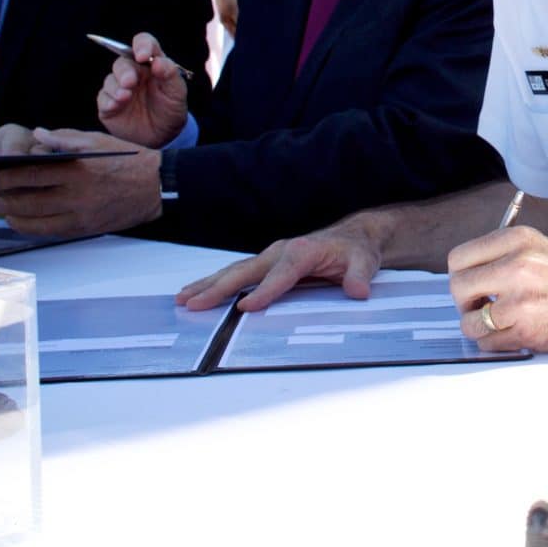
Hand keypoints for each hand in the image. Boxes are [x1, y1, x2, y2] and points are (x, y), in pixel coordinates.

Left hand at [0, 128, 160, 238]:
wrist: (156, 187)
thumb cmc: (126, 160)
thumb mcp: (97, 140)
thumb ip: (64, 138)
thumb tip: (37, 135)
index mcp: (78, 169)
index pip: (32, 175)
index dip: (7, 177)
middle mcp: (77, 194)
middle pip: (29, 200)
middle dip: (4, 198)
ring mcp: (81, 214)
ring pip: (36, 220)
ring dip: (14, 214)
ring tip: (4, 207)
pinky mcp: (85, 228)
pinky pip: (49, 231)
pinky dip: (30, 227)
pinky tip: (21, 221)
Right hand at [96, 31, 188, 144]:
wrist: (164, 135)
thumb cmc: (171, 108)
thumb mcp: (177, 93)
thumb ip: (170, 75)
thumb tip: (158, 62)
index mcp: (151, 63)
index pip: (144, 43)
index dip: (142, 45)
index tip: (142, 55)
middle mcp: (133, 72)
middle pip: (122, 62)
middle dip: (125, 71)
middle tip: (130, 82)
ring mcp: (119, 87)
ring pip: (110, 79)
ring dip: (116, 87)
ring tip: (125, 97)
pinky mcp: (109, 104)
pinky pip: (103, 98)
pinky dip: (108, 100)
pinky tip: (116, 105)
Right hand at [176, 214, 383, 311]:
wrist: (352, 239)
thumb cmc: (355, 251)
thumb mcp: (365, 262)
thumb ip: (360, 276)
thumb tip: (358, 290)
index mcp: (302, 252)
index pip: (281, 274)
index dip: (264, 291)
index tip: (246, 308)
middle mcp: (280, 252)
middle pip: (245, 271)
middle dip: (218, 288)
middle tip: (193, 303)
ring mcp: (270, 257)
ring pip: (234, 272)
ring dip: (208, 285)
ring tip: (183, 298)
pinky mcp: (266, 265)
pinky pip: (237, 274)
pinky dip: (215, 283)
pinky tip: (197, 293)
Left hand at [447, 227, 547, 353]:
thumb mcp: (546, 249)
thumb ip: (508, 257)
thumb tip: (472, 278)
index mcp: (518, 239)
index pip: (458, 258)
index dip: (464, 277)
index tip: (477, 288)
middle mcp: (515, 264)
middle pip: (456, 288)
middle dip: (467, 304)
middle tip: (486, 310)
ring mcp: (521, 298)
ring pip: (469, 321)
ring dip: (481, 328)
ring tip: (505, 326)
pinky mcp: (529, 329)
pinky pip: (489, 343)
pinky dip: (498, 345)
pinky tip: (518, 337)